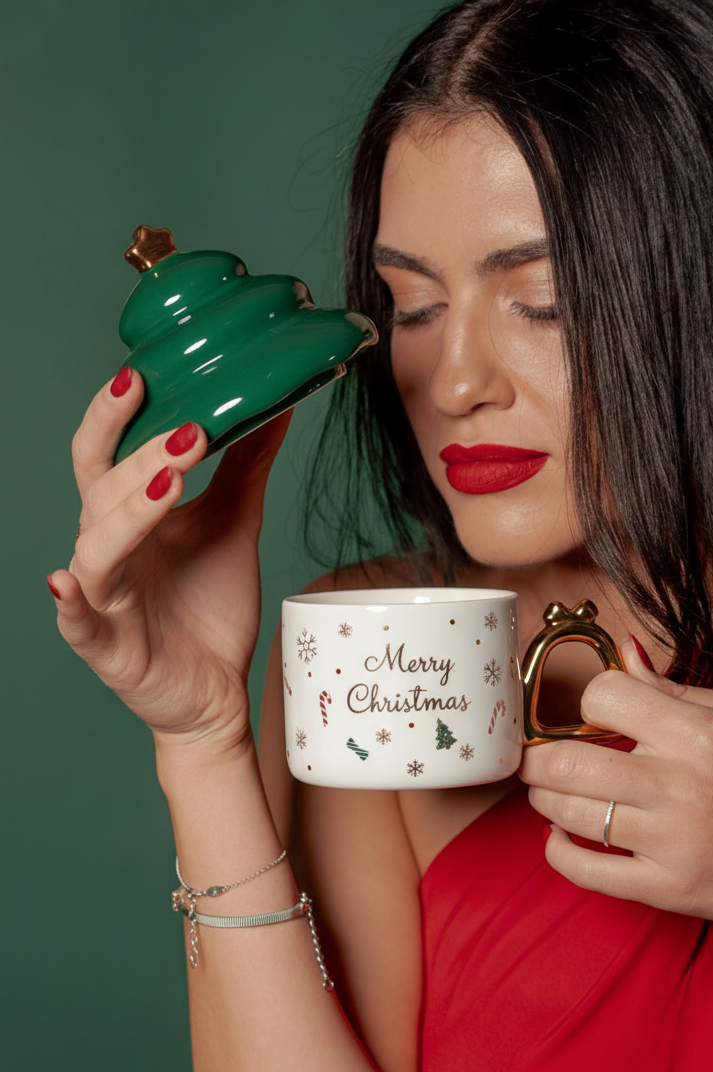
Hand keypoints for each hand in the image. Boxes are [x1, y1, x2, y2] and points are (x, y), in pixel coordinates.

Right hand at [48, 369, 291, 748]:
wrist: (215, 688)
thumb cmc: (210, 605)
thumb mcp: (234, 525)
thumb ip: (245, 467)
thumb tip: (275, 406)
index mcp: (128, 513)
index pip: (106, 452)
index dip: (113, 414)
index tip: (140, 373)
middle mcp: (106, 547)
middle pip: (104, 489)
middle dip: (144, 456)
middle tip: (191, 430)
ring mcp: (101, 595)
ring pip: (97, 544)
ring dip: (130, 511)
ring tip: (169, 483)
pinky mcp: (105, 644)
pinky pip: (77, 620)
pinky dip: (70, 600)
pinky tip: (68, 579)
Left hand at [519, 636, 712, 964]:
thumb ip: (678, 689)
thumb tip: (625, 652)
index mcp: (699, 734)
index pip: (604, 696)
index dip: (588, 700)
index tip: (592, 714)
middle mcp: (678, 785)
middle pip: (564, 761)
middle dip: (536, 756)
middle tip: (536, 756)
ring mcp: (669, 841)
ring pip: (567, 812)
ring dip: (543, 798)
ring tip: (550, 790)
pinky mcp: (666, 888)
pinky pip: (585, 871)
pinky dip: (556, 852)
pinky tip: (559, 835)